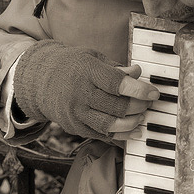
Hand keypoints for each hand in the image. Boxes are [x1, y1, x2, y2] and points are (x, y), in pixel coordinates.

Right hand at [12, 40, 158, 140]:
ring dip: (131, 123)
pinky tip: (132, 131)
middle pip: (116, 106)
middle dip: (138, 107)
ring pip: (109, 125)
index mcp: (86, 71)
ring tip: (141, 117)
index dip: (138, 90)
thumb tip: (138, 73)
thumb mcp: (93, 58)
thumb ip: (116, 68)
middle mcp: (80, 94)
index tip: (154, 93)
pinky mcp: (75, 127)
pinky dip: (120, 135)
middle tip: (148, 104)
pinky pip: (101, 135)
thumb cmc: (73, 66)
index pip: (116, 84)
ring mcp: (76, 113)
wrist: (39, 81)